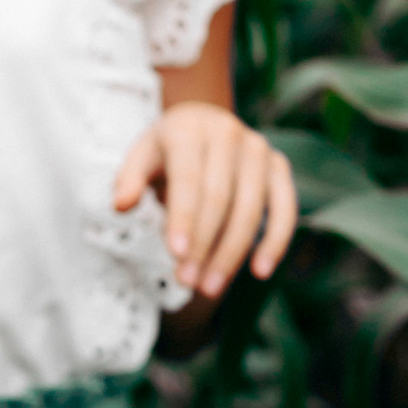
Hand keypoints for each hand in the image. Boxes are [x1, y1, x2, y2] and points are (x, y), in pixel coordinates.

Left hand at [112, 101, 297, 300]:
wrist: (203, 121)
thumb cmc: (167, 149)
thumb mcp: (141, 156)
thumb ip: (129, 180)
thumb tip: (122, 205)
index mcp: (190, 130)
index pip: (189, 180)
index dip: (184, 219)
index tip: (176, 256)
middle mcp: (229, 134)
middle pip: (220, 198)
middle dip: (203, 245)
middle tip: (188, 282)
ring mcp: (258, 149)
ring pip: (251, 208)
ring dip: (232, 253)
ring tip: (211, 286)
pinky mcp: (278, 166)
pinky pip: (285, 207)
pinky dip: (276, 240)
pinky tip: (260, 270)